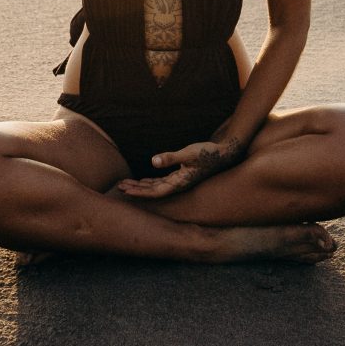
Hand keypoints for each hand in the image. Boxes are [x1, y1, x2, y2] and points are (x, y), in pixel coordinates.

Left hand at [112, 140, 240, 199]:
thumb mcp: (189, 153)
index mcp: (180, 182)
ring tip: (126, 185)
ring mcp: (180, 181)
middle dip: (136, 189)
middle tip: (119, 187)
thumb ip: (171, 157)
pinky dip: (152, 181)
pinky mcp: (182, 175)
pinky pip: (163, 182)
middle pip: (153, 191)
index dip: (140, 192)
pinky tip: (143, 180)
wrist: (225, 154)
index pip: (155, 191)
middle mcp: (178, 184)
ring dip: (142, 186)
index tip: (126, 191)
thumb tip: (153, 161)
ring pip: (156, 187)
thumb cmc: (207, 153)